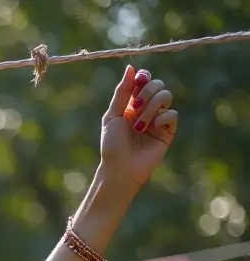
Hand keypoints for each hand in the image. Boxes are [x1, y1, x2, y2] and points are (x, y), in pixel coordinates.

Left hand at [99, 65, 177, 192]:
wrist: (120, 168)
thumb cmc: (112, 145)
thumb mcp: (113, 115)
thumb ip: (122, 92)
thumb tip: (131, 68)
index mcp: (132, 104)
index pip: (144, 81)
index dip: (144, 77)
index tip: (139, 80)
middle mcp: (147, 109)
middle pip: (158, 84)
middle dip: (147, 92)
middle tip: (135, 107)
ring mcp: (158, 119)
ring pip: (166, 96)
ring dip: (151, 107)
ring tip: (139, 126)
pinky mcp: (167, 131)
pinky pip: (172, 114)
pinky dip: (161, 118)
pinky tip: (150, 129)